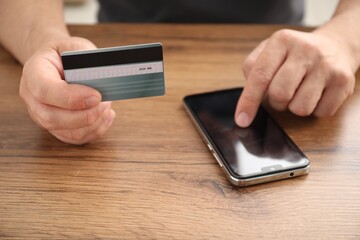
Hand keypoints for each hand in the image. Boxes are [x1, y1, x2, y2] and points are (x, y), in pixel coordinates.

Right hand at [19, 37, 115, 143]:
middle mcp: (32, 98)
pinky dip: (94, 131)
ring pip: (65, 132)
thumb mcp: (75, 46)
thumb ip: (85, 59)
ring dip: (92, 124)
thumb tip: (103, 76)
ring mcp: (41, 116)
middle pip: (52, 118)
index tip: (96, 96)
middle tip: (105, 104)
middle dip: (84, 116)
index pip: (44, 90)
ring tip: (107, 108)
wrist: (56, 63)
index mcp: (33, 72)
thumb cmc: (66, 55)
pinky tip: (106, 117)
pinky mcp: (56, 127)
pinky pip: (74, 138)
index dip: (71, 97)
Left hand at [235, 29, 355, 126]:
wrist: (335, 46)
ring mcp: (327, 65)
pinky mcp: (344, 81)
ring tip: (301, 91)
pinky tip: (317, 93)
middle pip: (279, 95)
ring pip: (300, 108)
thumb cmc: (294, 55)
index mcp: (282, 41)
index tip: (241, 120)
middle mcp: (306, 50)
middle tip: (282, 94)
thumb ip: (254, 72)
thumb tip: (247, 102)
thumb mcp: (270, 52)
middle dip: (276, 103)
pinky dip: (315, 110)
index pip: (260, 75)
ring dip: (295, 107)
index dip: (248, 101)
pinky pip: (320, 112)